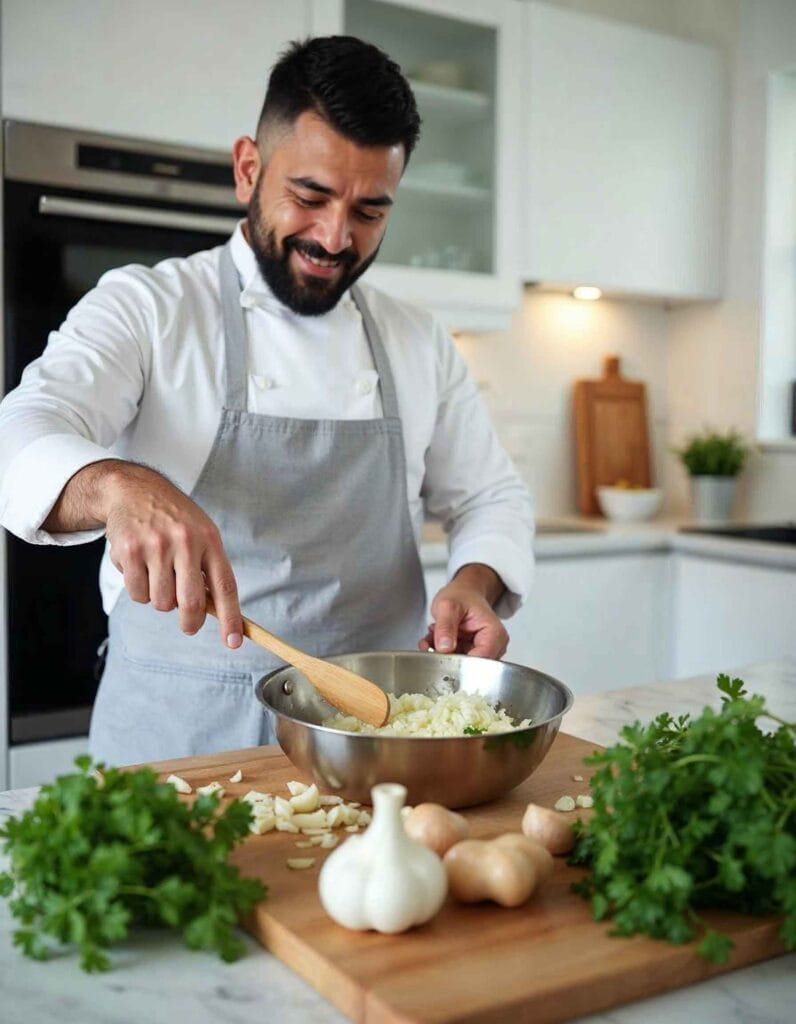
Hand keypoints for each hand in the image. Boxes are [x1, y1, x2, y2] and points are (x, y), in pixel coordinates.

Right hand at [48, 460, 242, 647]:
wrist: (134, 489)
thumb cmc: (173, 518)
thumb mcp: (200, 534)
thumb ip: (208, 570)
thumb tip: (214, 611)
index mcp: (209, 540)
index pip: (225, 587)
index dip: (231, 618)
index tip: (234, 642)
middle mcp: (185, 542)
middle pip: (190, 603)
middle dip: (190, 623)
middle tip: (188, 625)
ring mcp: (156, 546)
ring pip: (161, 602)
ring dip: (160, 599)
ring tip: (158, 574)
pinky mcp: (129, 551)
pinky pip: (137, 593)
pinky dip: (139, 589)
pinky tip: (139, 566)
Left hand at [418, 564, 507, 658]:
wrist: (463, 593)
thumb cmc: (462, 596)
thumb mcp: (448, 606)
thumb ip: (446, 626)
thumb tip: (444, 647)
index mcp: (494, 634)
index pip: (480, 660)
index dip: (459, 661)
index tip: (442, 653)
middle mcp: (493, 646)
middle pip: (470, 666)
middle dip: (446, 656)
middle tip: (432, 642)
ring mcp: (482, 652)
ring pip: (458, 666)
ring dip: (441, 654)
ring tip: (434, 637)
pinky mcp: (471, 655)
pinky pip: (453, 661)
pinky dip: (440, 653)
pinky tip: (434, 640)